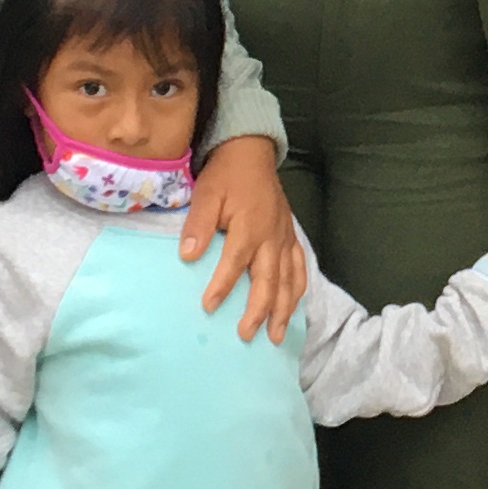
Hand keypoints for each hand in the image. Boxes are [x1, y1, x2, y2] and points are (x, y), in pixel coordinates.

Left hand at [181, 135, 306, 340]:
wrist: (251, 152)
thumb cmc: (226, 175)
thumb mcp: (206, 194)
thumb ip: (198, 225)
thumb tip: (187, 255)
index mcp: (250, 226)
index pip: (235, 263)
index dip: (222, 286)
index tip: (208, 307)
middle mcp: (272, 236)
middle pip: (269, 280)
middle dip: (259, 311)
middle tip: (247, 335)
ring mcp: (285, 238)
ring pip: (289, 280)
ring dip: (284, 309)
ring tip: (276, 336)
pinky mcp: (291, 236)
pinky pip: (300, 268)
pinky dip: (297, 290)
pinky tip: (292, 307)